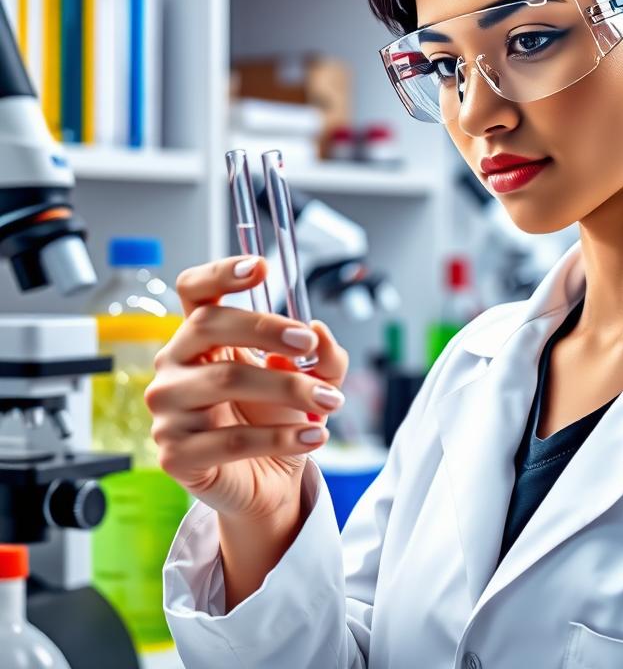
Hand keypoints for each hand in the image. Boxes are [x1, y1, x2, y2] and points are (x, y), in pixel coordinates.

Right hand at [144, 255, 348, 522]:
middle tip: (307, 341)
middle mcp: (175, 365)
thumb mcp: (313, 377)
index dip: (221, 273)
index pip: (194, 291)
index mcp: (203, 336)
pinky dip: (282, 438)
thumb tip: (320, 333)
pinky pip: (232, 440)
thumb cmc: (278, 418)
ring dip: (288, 388)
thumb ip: (323, 354)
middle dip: (265, 327)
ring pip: (226, 381)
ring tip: (329, 401)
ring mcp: (169, 410)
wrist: (271, 480)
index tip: (260, 267)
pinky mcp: (176, 455)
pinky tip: (314, 437)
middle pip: (208, 324)